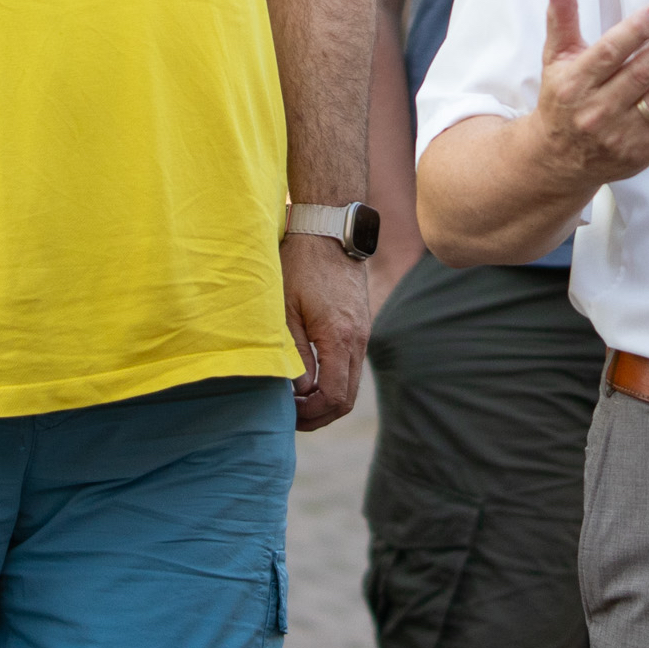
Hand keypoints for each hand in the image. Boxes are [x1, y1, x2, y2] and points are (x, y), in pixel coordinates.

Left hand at [282, 235, 369, 431]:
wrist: (328, 231)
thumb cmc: (300, 267)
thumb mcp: (286, 310)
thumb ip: (294, 354)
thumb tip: (298, 392)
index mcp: (339, 338)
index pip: (333, 397)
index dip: (311, 414)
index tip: (287, 413)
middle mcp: (357, 340)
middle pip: (346, 398)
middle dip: (319, 415)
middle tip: (290, 416)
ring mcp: (362, 333)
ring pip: (350, 384)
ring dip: (326, 399)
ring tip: (296, 399)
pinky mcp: (360, 326)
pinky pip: (351, 366)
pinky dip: (333, 381)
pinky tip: (309, 377)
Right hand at [528, 0, 648, 189]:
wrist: (559, 158)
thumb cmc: (562, 99)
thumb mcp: (555, 56)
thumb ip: (562, 16)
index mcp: (576, 84)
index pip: (609, 53)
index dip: (637, 30)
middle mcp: (598, 111)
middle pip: (642, 74)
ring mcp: (622, 134)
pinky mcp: (643, 151)